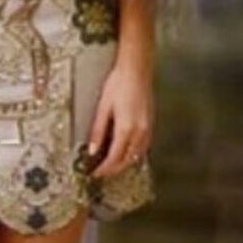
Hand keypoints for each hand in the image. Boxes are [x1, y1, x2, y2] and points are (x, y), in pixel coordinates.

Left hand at [86, 57, 153, 177]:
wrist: (136, 70)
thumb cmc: (119, 83)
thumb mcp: (103, 106)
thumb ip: (98, 130)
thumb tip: (92, 149)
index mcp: (126, 129)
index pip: (114, 158)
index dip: (104, 168)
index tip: (95, 172)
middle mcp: (139, 133)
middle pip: (127, 161)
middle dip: (113, 169)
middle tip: (101, 171)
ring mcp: (147, 129)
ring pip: (136, 156)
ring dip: (124, 163)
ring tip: (110, 164)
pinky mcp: (150, 124)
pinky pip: (143, 147)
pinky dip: (133, 154)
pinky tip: (125, 151)